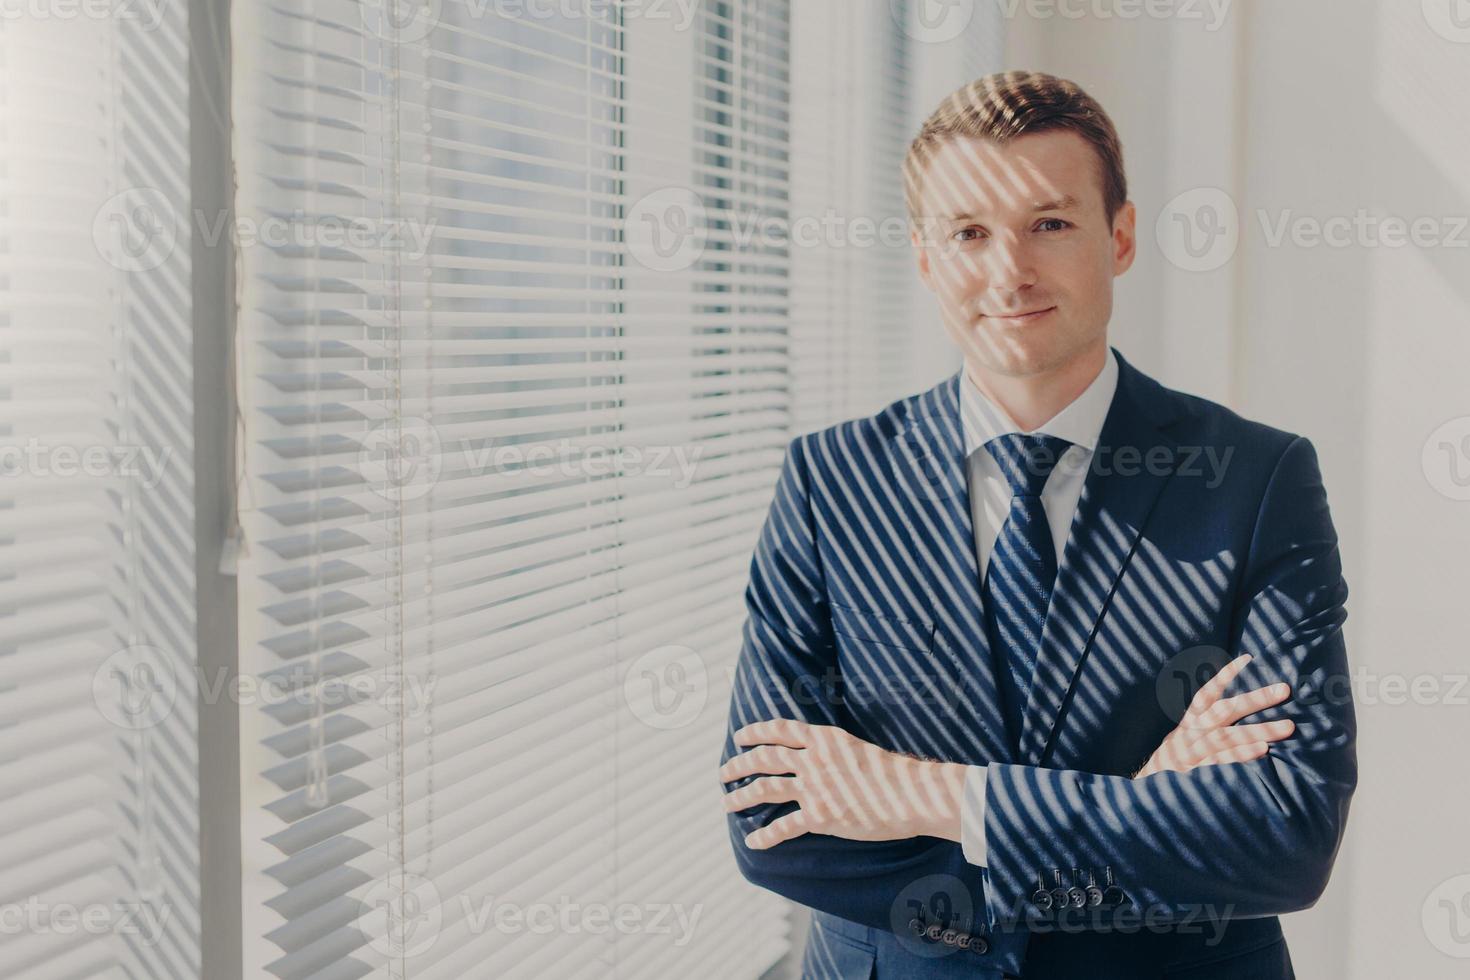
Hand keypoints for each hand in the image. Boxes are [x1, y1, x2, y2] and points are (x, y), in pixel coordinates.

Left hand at [719, 719, 967, 848]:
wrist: (910, 795)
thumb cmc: (890, 774)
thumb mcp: (855, 748)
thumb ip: (830, 750)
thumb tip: (813, 753)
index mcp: (823, 739)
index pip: (779, 729)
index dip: (756, 732)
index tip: (740, 737)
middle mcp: (813, 759)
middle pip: (765, 758)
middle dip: (739, 765)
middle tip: (723, 773)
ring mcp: (815, 787)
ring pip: (766, 789)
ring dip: (742, 796)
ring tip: (727, 804)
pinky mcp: (820, 816)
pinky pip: (783, 827)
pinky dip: (765, 835)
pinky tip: (753, 841)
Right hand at [1134, 653, 1293, 778]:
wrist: (1147, 791)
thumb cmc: (1173, 762)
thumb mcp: (1181, 738)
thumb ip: (1203, 725)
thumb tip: (1231, 708)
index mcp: (1189, 722)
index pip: (1207, 693)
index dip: (1225, 676)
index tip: (1248, 659)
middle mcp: (1193, 733)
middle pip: (1226, 711)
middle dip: (1256, 699)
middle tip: (1284, 689)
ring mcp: (1196, 752)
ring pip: (1229, 735)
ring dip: (1260, 729)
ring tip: (1289, 726)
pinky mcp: (1199, 772)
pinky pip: (1223, 761)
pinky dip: (1242, 755)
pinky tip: (1264, 750)